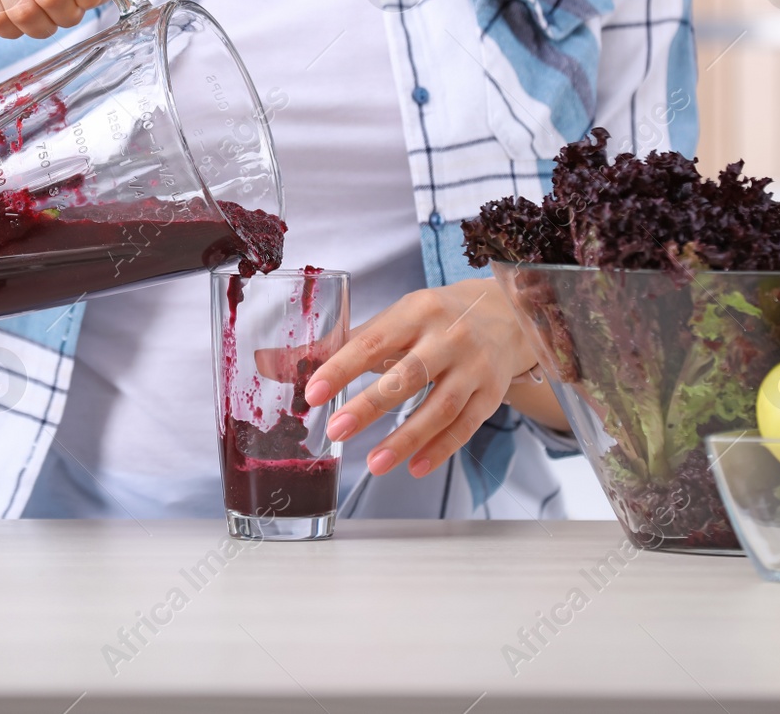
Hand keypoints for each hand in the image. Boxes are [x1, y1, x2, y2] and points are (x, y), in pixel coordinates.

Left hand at [302, 278, 548, 478]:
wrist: (505, 313)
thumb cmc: (434, 319)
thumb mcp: (393, 320)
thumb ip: (340, 345)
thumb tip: (274, 364)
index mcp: (416, 312)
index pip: (373, 341)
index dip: (342, 368)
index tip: (313, 394)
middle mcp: (449, 337)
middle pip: (408, 375)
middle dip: (370, 406)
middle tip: (335, 432)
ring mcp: (475, 366)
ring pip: (441, 407)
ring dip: (406, 438)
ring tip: (373, 464)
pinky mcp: (492, 393)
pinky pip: (466, 426)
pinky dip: (440, 449)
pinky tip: (414, 467)